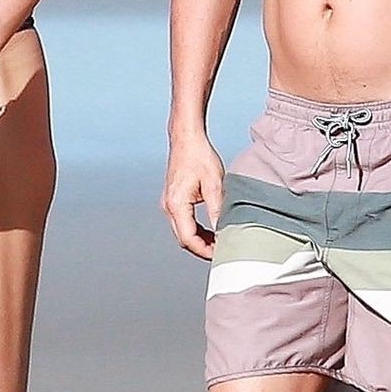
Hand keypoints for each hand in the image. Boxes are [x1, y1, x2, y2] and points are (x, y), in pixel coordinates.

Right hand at [162, 130, 224, 259]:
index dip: (205, 250)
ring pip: (182, 232)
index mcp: (176, 204)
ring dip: (199, 240)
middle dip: (202, 248)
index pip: (189, 239)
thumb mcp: (214, 184)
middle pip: (183, 239)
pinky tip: (210, 230)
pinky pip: (182, 222)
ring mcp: (169, 204)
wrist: (186, 138)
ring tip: (219, 241)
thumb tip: (222, 232)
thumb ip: (217, 210)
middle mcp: (168, 206)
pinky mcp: (173, 200)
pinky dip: (195, 230)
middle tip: (222, 250)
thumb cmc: (199, 156)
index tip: (221, 253)